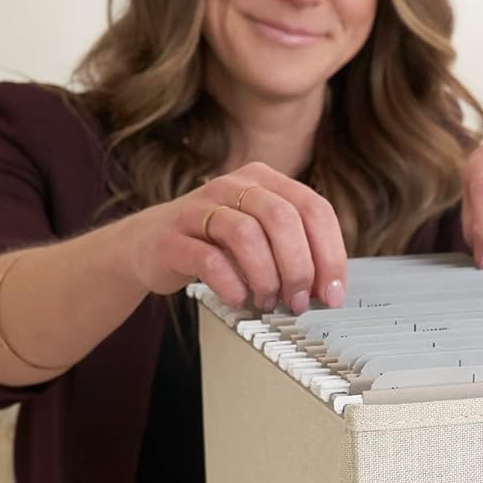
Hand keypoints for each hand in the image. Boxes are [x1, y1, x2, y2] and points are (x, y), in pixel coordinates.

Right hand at [123, 162, 347, 312]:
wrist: (149, 244)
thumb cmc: (215, 242)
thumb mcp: (262, 236)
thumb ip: (297, 251)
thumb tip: (330, 289)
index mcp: (265, 181)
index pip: (314, 208)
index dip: (330, 254)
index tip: (332, 292)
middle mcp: (234, 186)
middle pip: (282, 218)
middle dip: (299, 268)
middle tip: (299, 301)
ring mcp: (200, 207)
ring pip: (247, 236)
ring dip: (266, 278)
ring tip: (268, 301)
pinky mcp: (173, 236)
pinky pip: (209, 259)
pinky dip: (232, 285)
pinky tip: (239, 299)